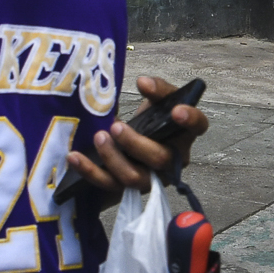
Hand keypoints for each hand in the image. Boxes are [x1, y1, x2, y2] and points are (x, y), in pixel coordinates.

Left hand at [63, 75, 205, 199]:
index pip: (198, 126)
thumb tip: (144, 82)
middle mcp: (171, 160)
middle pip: (160, 159)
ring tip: (98, 137)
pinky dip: (90, 170)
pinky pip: (108, 185)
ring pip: (134, 177)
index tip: (176, 111)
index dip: (191, 120)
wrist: (127, 146)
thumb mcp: (154, 102)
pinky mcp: (125, 190)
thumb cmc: (147, 121)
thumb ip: (154, 89)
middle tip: (116, 127)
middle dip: (137, 144)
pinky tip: (75, 156)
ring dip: (114, 158)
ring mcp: (149, 179)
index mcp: (182, 134)